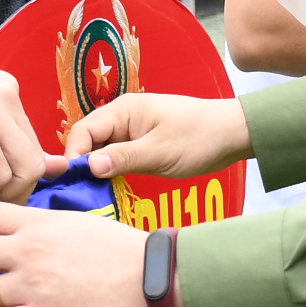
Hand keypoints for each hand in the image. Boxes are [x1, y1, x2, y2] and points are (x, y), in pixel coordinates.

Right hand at [65, 93, 251, 179]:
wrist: (233, 135)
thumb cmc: (199, 137)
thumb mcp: (160, 152)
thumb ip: (123, 158)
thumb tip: (88, 167)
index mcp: (123, 110)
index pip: (83, 131)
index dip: (73, 156)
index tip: (72, 183)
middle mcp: (122, 118)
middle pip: (88, 141)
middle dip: (82, 166)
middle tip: (79, 195)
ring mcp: (131, 132)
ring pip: (101, 152)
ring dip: (96, 171)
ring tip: (92, 196)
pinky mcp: (141, 145)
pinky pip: (116, 158)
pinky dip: (111, 172)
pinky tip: (109, 190)